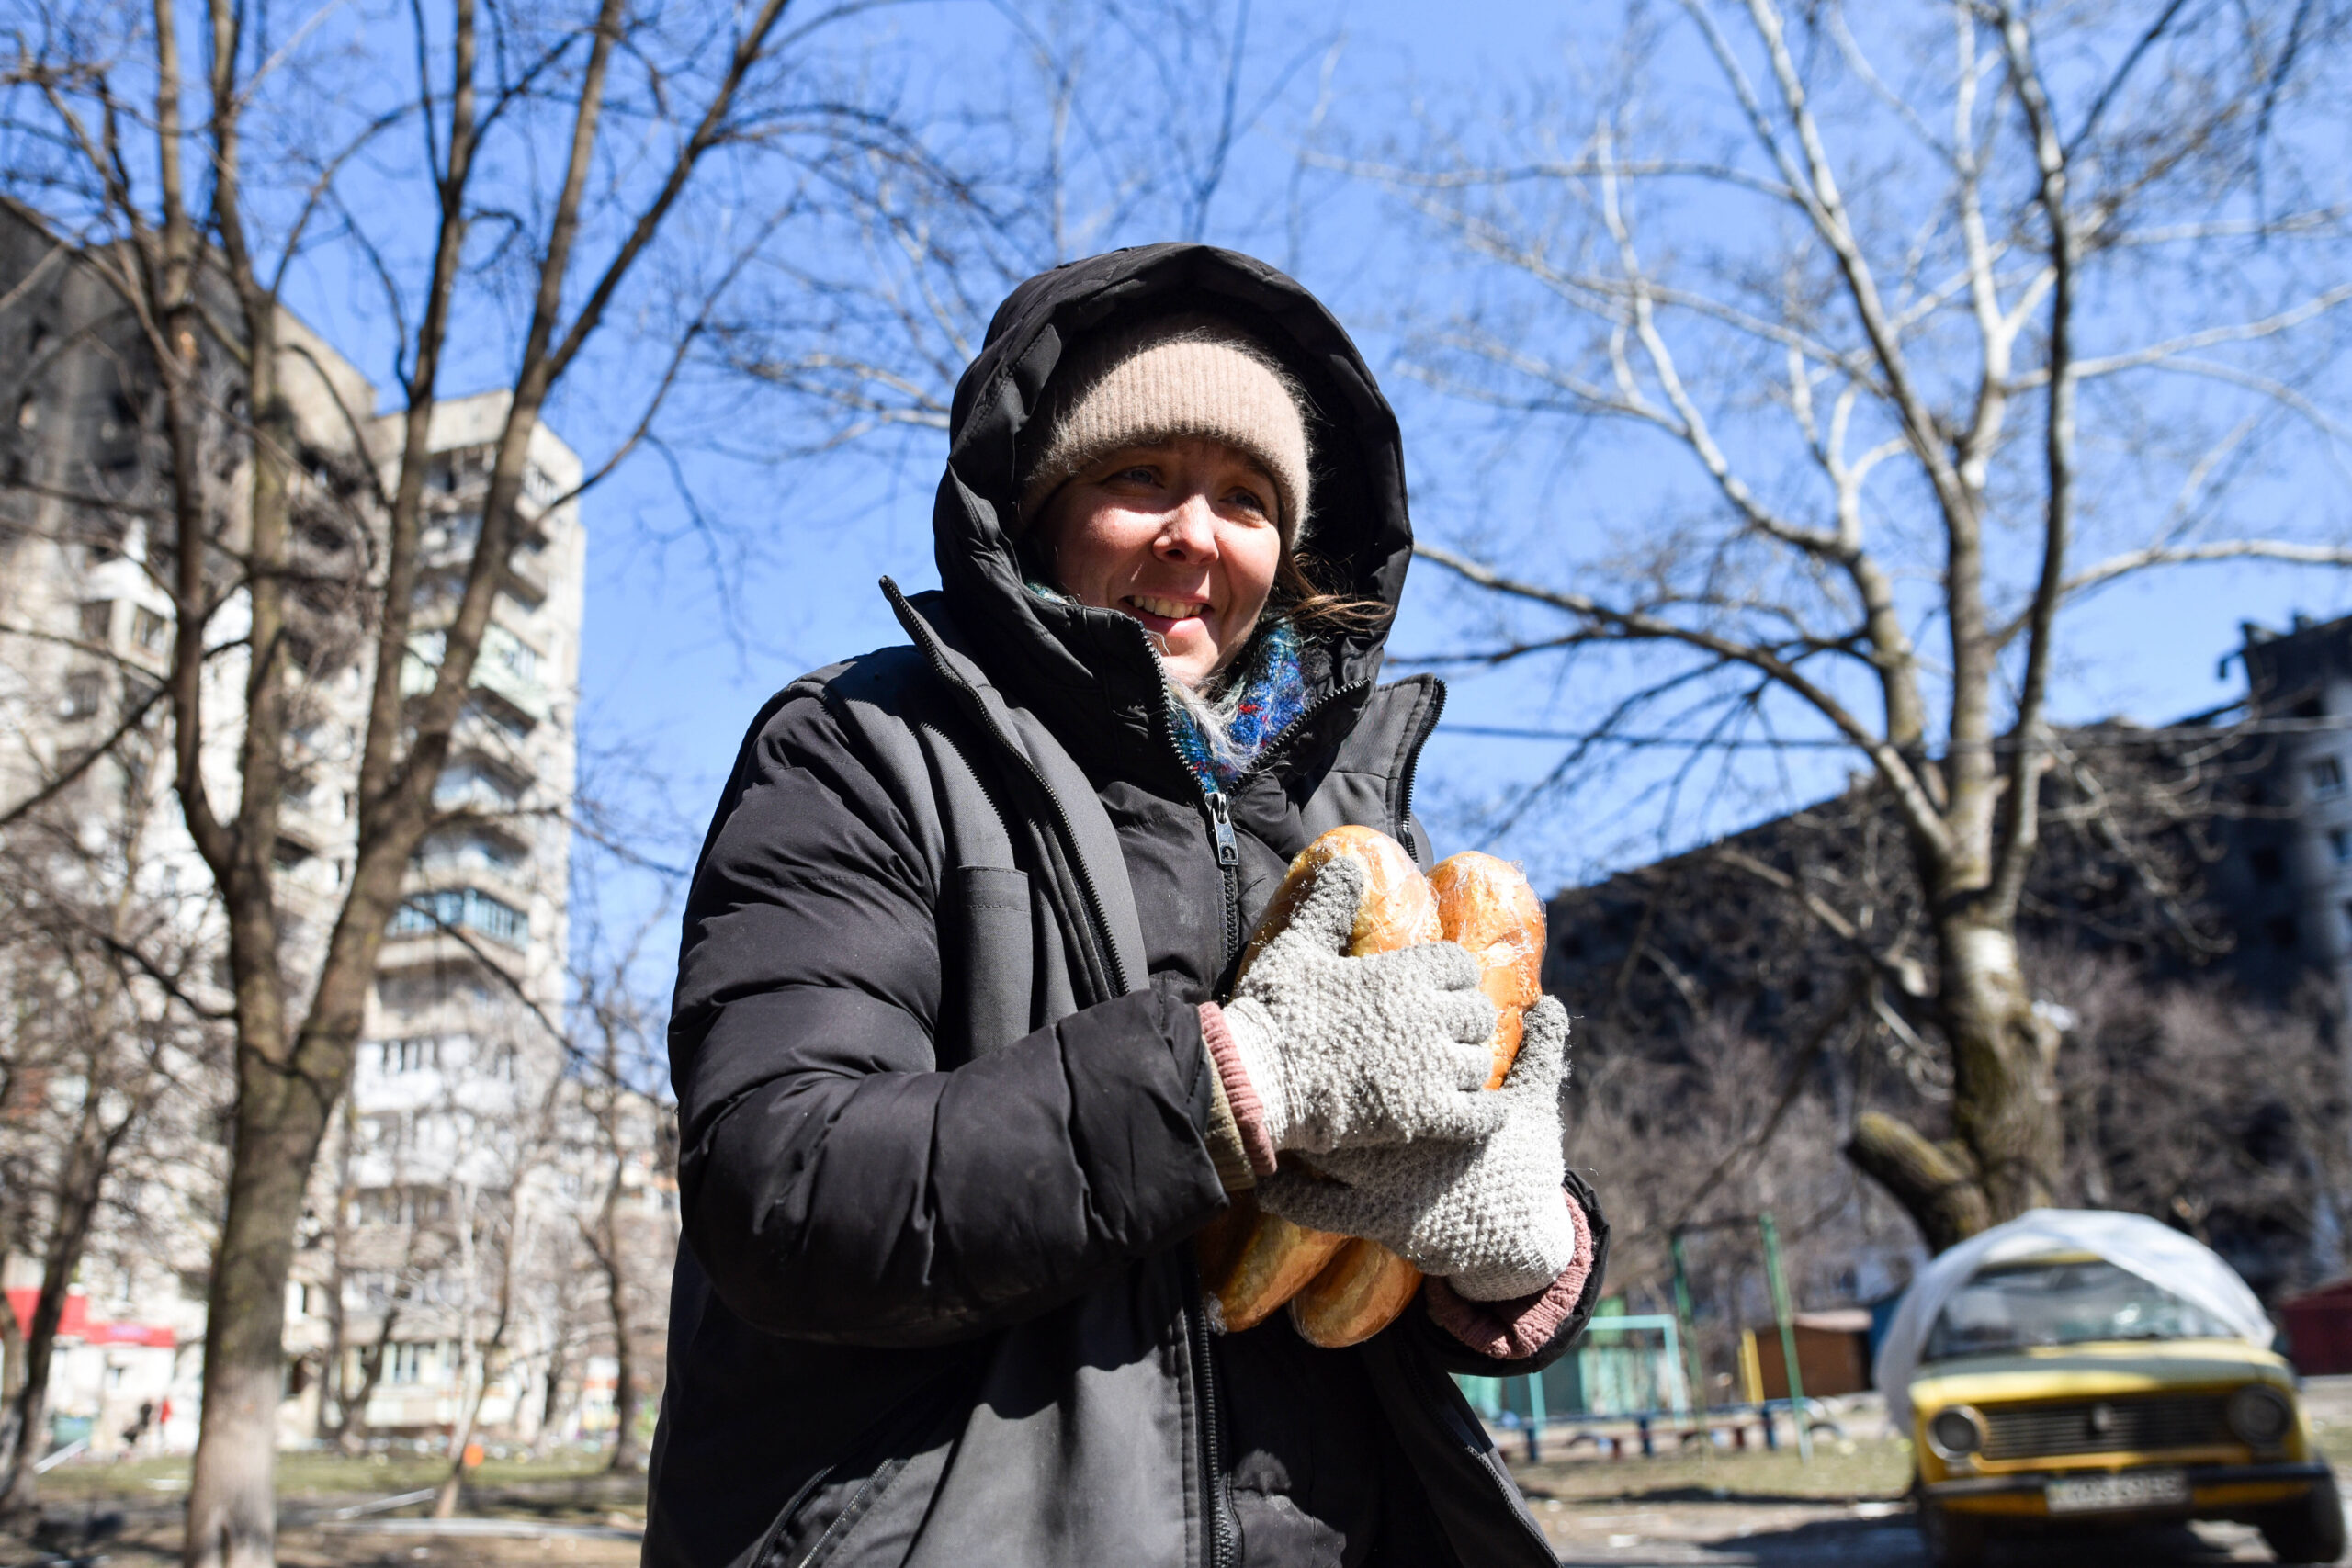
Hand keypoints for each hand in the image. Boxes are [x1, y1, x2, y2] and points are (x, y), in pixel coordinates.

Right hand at [1218, 855, 1500, 1153]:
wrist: (1255, 1079)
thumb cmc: (1275, 1012)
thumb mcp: (1297, 948)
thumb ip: (1328, 906)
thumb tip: (1345, 863)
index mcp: (1403, 973)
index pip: (1461, 966)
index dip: (1454, 976)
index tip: (1441, 987)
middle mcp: (1427, 1016)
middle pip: (1479, 1014)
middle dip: (1466, 1020)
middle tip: (1447, 1032)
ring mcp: (1431, 1069)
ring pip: (1480, 1063)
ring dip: (1468, 1065)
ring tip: (1451, 1072)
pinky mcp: (1425, 1115)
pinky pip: (1481, 1116)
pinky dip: (1487, 1115)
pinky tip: (1480, 1112)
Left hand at [1257, 997, 1578, 1300]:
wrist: (1522, 1244)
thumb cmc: (1525, 1169)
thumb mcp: (1536, 1108)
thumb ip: (1541, 1054)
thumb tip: (1556, 1003)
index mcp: (1448, 1102)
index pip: (1406, 1053)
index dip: (1362, 1019)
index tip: (1326, 999)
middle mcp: (1415, 1138)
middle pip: (1352, 1098)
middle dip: (1315, 1075)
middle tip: (1276, 1045)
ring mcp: (1393, 1181)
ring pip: (1327, 1148)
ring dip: (1291, 1128)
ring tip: (1255, 1102)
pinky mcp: (1378, 1220)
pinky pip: (1320, 1207)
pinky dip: (1287, 1191)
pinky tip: (1261, 1174)